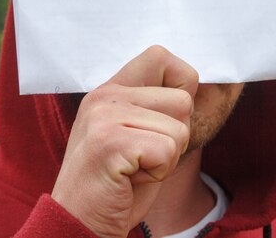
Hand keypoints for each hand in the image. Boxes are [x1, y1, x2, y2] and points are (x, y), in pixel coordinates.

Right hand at [51, 46, 198, 237]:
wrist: (80, 222)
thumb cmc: (118, 182)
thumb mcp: (135, 132)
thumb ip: (154, 105)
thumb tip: (195, 84)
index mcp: (111, 89)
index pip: (160, 55)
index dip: (181, 85)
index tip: (164, 120)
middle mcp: (105, 96)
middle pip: (183, 100)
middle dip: (177, 136)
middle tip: (144, 156)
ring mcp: (105, 117)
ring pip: (180, 129)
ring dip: (167, 158)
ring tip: (135, 168)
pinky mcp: (110, 142)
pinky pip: (168, 151)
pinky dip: (159, 173)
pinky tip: (130, 179)